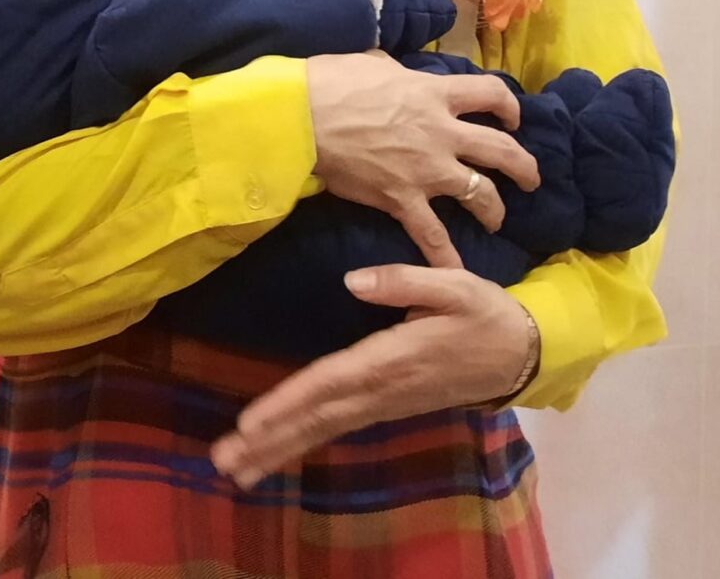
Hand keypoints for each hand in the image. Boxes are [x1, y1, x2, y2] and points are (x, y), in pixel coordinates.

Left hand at [211, 265, 535, 488]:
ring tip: (235, 467)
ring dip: (279, 448)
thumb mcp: (455, 285)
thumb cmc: (485, 313)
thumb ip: (404, 281)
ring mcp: (385, 403)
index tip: (251, 421)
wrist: (523, 354)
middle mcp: (383, 388)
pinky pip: (337, 426)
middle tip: (224, 460)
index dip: (290, 401)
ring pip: (324, 428)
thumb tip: (351, 280)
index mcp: (393, 358)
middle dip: (270, 438)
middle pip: (318, 416)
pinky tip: (276, 450)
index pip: (331, 382)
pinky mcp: (387, 406)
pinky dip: (303, 439)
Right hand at [307, 52, 538, 266]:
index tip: (511, 117)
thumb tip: (394, 70)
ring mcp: (426, 170)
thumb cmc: (331, 83)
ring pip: (480, 193)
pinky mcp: (402, 199)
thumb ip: (395, 71)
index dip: (509, 106)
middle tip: (529, 177)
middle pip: (501, 150)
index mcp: (435, 94)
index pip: (491, 94)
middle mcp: (442, 132)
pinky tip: (458, 272)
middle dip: (523, 166)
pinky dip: (446, 256)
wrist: (302, 118)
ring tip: (497, 217)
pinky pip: (432, 235)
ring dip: (495, 208)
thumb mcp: (373, 63)